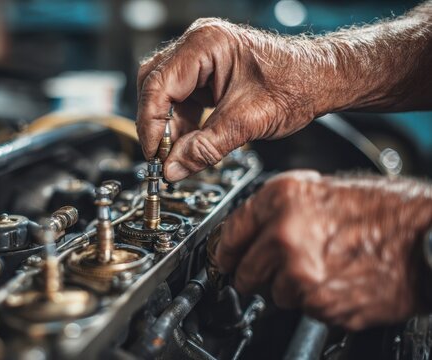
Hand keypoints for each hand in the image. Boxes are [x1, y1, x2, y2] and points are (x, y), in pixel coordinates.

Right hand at [136, 19, 320, 181]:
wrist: (320, 81)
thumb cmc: (296, 84)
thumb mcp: (248, 122)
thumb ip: (206, 147)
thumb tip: (173, 168)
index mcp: (205, 44)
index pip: (158, 84)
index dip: (151, 123)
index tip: (154, 154)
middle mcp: (197, 47)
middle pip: (154, 86)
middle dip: (156, 124)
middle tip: (161, 156)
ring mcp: (199, 61)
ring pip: (165, 97)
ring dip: (169, 128)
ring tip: (179, 156)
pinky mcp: (205, 78)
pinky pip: (180, 102)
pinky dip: (182, 126)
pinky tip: (189, 145)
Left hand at [208, 170, 431, 329]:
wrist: (427, 239)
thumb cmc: (386, 212)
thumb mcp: (323, 190)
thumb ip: (281, 209)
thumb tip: (253, 226)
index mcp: (280, 197)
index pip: (229, 232)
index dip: (225, 250)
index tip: (224, 259)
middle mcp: (282, 232)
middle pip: (243, 270)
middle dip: (255, 275)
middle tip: (277, 271)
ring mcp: (296, 269)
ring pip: (271, 294)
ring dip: (288, 290)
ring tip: (322, 271)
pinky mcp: (316, 300)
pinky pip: (300, 309)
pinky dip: (314, 303)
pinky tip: (335, 283)